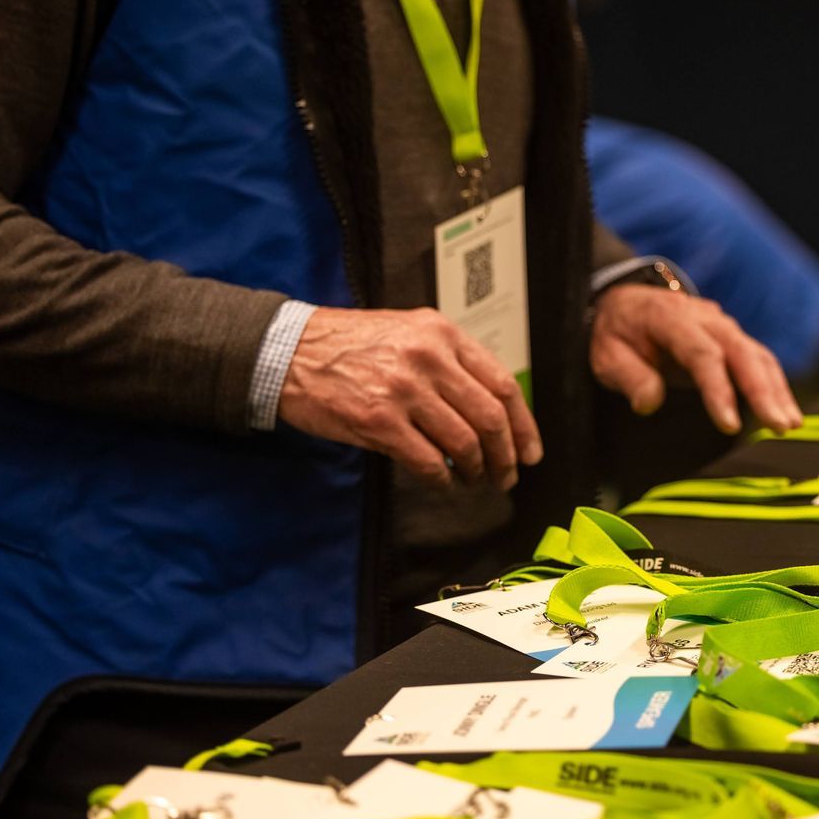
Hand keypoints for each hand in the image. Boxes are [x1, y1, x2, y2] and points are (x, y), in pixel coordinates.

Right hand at [278, 307, 541, 490]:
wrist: (287, 351)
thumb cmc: (349, 345)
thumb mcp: (408, 333)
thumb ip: (450, 362)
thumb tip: (491, 409)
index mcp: (443, 334)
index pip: (503, 384)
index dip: (524, 425)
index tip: (530, 451)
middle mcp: (429, 358)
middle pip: (490, 418)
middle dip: (506, 456)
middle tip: (506, 477)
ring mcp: (404, 390)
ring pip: (464, 443)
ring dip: (476, 472)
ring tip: (475, 482)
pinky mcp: (378, 421)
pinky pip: (428, 462)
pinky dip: (442, 481)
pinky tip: (443, 485)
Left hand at [591, 285, 803, 434]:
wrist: (625, 303)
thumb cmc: (617, 333)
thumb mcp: (606, 355)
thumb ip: (629, 377)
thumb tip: (649, 403)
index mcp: (671, 318)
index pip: (702, 354)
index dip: (718, 390)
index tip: (729, 425)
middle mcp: (705, 319)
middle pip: (742, 353)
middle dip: (763, 391)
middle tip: (779, 426)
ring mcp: (723, 327)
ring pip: (758, 356)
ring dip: (777, 390)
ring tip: (790, 425)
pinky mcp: (732, 339)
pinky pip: (760, 360)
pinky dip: (776, 386)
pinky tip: (786, 412)